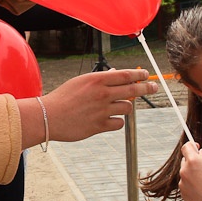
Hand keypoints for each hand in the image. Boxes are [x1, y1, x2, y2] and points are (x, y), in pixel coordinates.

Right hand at [25, 69, 156, 144]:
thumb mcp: (80, 82)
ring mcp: (102, 110)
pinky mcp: (99, 126)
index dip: (139, 75)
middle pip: (133, 89)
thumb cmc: (63, 98)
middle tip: (154, 87)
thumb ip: (99, 79)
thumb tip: (116, 74)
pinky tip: (109, 119)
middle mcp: (102, 94)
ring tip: (117, 107)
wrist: (48, 117)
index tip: (146, 75)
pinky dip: (117, 121)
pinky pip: (119, 123)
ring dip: (126, 106)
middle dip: (147, 87)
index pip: (126, 75)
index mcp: (97, 80)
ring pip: (127, 107)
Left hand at [179, 142, 201, 200]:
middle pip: (185, 160)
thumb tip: (200, 154)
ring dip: (192, 174)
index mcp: (193, 161)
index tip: (195, 147)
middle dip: (193, 161)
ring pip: (185, 173)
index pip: (186, 147)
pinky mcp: (183, 193)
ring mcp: (182, 182)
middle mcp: (184, 170)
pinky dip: (191, 185)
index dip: (191, 146)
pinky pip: (185, 184)